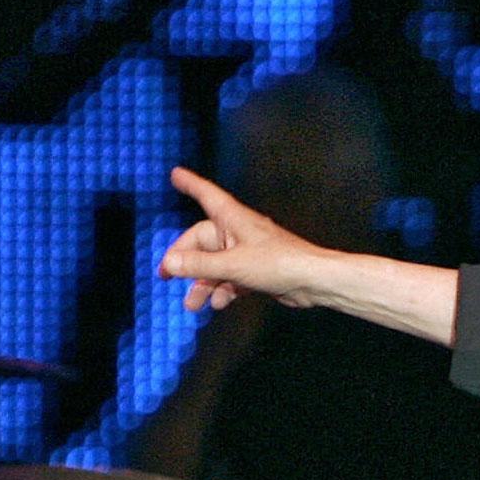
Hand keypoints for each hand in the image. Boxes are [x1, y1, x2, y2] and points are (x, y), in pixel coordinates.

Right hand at [159, 167, 326, 312]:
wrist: (313, 282)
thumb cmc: (277, 263)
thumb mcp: (232, 265)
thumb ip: (199, 265)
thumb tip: (169, 263)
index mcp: (232, 218)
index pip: (206, 195)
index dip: (190, 184)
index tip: (175, 174)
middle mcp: (237, 232)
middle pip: (202, 242)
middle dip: (185, 261)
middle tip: (166, 276)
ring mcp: (247, 252)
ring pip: (215, 265)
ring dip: (203, 284)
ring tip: (192, 305)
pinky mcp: (256, 270)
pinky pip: (231, 278)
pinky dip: (223, 290)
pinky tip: (218, 304)